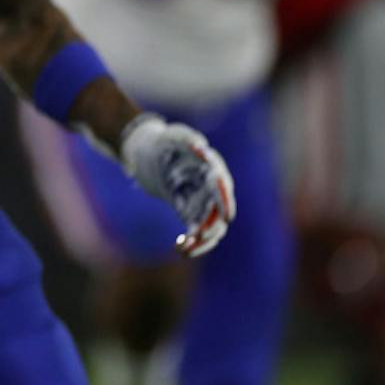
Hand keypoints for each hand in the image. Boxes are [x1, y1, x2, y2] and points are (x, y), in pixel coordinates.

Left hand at [121, 114, 235, 257]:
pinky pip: (197, 232)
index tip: (228, 216)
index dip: (225, 200)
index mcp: (212, 168)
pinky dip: (191, 242)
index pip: (222, 185)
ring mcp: (204, 203)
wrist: (155, 154)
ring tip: (185, 249)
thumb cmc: (168, 142)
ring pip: (212, 227)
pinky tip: (179, 248)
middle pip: (219, 211)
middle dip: (212, 225)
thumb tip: (201, 147)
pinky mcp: (193, 214)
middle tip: (199, 235)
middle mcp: (213, 189)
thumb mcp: (174, 135)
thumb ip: (187, 138)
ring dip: (202, 241)